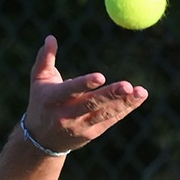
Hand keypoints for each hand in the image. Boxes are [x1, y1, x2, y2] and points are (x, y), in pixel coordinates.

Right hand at [20, 35, 148, 154]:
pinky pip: (111, 119)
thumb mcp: (38, 81)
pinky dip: (126, 108)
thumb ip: (45, 59)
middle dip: (110, 95)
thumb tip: (51, 38)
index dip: (85, 84)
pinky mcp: (92, 133)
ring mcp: (80, 126)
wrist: (42, 140)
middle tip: (127, 85)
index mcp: (52, 99)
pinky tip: (138, 97)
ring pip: (105, 114)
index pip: (70, 91)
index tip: (101, 76)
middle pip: (91, 104)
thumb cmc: (41, 102)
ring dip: (124, 103)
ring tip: (140, 92)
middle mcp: (66, 115)